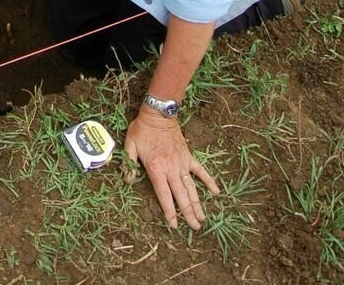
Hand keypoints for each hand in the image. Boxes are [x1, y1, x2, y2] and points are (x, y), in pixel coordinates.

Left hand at [123, 107, 219, 230]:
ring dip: (197, 204)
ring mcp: (182, 163)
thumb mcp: (130, 145)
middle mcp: (171, 169)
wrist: (158, 114)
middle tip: (195, 228)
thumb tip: (127, 180)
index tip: (174, 225)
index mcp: (156, 169)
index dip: (169, 211)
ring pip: (191, 187)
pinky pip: (200, 171)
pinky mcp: (188, 156)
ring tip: (202, 218)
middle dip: (188, 214)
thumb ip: (129, 164)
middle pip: (181, 196)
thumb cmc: (142, 130)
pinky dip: (208, 180)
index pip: (164, 195)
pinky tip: (216, 191)